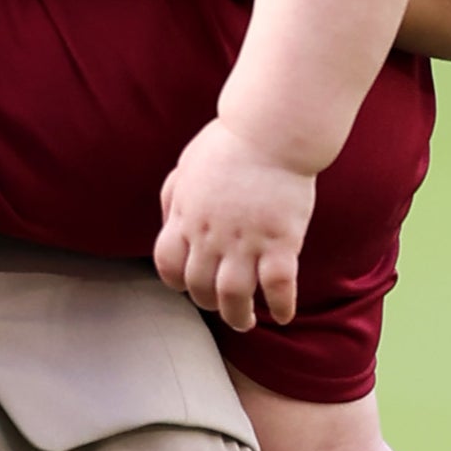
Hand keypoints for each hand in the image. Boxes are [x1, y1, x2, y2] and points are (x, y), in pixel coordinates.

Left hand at [152, 117, 311, 329]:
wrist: (269, 130)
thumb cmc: (229, 144)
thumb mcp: (187, 167)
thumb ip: (174, 198)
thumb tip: (169, 224)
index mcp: (184, 216)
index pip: (167, 266)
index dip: (177, 282)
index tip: (190, 286)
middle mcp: (210, 234)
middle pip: (199, 287)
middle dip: (209, 304)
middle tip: (222, 306)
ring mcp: (245, 240)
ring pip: (233, 297)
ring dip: (238, 317)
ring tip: (246, 321)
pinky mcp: (281, 241)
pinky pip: (277, 288)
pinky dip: (280, 307)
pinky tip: (283, 313)